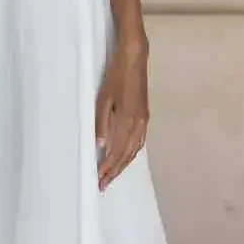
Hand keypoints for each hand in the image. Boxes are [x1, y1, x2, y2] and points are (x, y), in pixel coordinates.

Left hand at [95, 39, 148, 190]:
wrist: (135, 59)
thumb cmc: (116, 76)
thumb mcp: (103, 99)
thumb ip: (101, 123)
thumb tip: (100, 145)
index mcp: (128, 121)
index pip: (117, 153)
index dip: (108, 168)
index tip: (98, 179)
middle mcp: (139, 124)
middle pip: (127, 155)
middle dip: (115, 171)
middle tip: (103, 184)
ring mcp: (144, 120)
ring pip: (134, 150)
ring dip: (123, 165)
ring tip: (113, 175)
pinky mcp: (145, 115)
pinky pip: (139, 141)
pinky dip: (132, 153)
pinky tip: (126, 156)